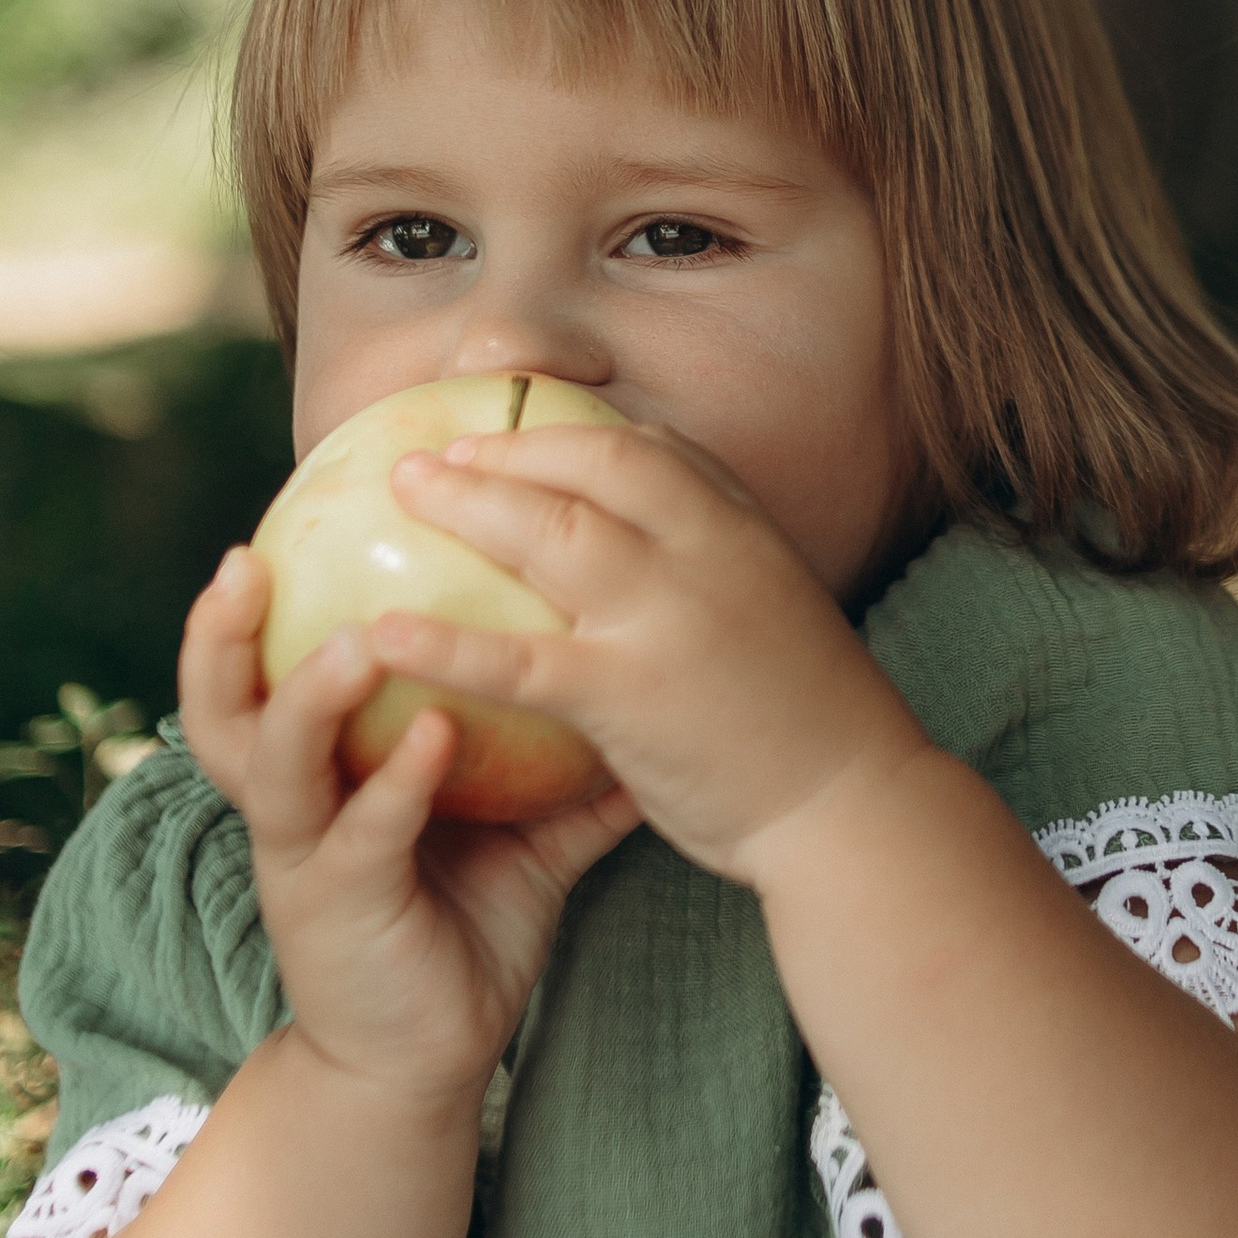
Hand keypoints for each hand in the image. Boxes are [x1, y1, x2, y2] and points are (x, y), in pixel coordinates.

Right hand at [179, 546, 639, 1110]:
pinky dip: (393, 784)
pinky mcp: (336, 913)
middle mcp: (296, 804)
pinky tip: (436, 738)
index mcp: (325, 770)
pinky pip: (360, 837)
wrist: (429, 1061)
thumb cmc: (467, 931)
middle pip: (223, 703)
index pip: (273, 665)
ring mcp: (305, 860)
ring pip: (271, 762)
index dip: (262, 601)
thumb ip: (563, 760)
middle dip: (220, 633)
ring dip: (309, 694)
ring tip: (358, 637)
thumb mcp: (518, 829)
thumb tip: (647, 681)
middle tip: (245, 556)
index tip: (281, 515)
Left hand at [357, 425, 932, 877]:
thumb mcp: (773, 611)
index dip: (576, 432)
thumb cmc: (811, 722)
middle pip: (592, 464)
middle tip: (434, 453)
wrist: (852, 806)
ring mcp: (668, 615)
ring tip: (402, 490)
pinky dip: (447, 642)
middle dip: (508, 445)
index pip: (654, 448)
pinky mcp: (630, 693)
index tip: (519, 434)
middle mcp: (707, 551)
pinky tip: (384, 635)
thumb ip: (715, 571)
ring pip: (550, 531)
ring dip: (466, 500)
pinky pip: (519, 659)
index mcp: (743, 529)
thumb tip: (647, 555)